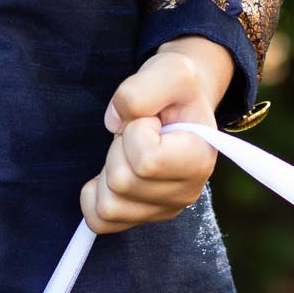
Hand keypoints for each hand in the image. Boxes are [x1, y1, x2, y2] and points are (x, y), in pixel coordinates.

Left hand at [81, 37, 234, 233]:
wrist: (183, 104)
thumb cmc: (178, 91)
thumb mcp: (170, 70)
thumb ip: (140, 91)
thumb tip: (113, 123)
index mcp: (199, 160)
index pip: (146, 162)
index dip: (135, 131)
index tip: (151, 120)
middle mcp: (186, 193)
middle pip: (122, 182)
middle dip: (118, 149)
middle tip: (137, 132)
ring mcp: (163, 210)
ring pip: (109, 206)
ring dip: (107, 171)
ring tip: (129, 151)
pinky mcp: (141, 217)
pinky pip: (100, 221)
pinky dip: (94, 196)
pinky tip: (109, 174)